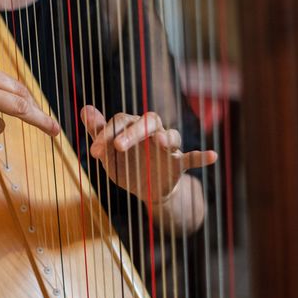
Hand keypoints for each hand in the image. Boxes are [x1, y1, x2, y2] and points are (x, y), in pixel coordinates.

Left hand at [81, 105, 216, 202]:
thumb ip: (98, 132)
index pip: (120, 122)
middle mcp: (151, 132)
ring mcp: (166, 147)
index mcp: (132, 127)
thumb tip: (85, 108)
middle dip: (131, 133)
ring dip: (167, 138)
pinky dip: (202, 156)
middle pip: (146, 122)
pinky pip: (192, 157)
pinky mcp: (178, 163)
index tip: (92, 153)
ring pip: (171, 135)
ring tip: (162, 142)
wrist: (144, 190)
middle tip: (117, 147)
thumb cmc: (125, 165)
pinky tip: (212, 156)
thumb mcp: (108, 153)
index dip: (105, 135)